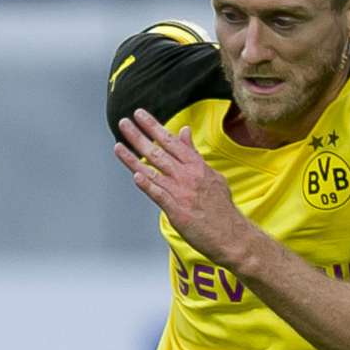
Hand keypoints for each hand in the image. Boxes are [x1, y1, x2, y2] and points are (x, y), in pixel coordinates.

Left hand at [114, 109, 249, 264]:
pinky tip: (136, 177)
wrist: (230, 234)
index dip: (153, 127)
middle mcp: (187, 176)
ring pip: (153, 171)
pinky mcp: (177, 211)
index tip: (139, 114)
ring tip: (118, 145)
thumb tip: (184, 132)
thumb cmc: (220, 207)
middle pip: (159, 152)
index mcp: (196, 166)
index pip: (171, 141)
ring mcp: (181, 193)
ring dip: (133, 158)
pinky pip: (159, 196)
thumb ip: (193, 154)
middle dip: (139, 136)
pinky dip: (148, 186)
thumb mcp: (211, 174)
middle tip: (124, 122)